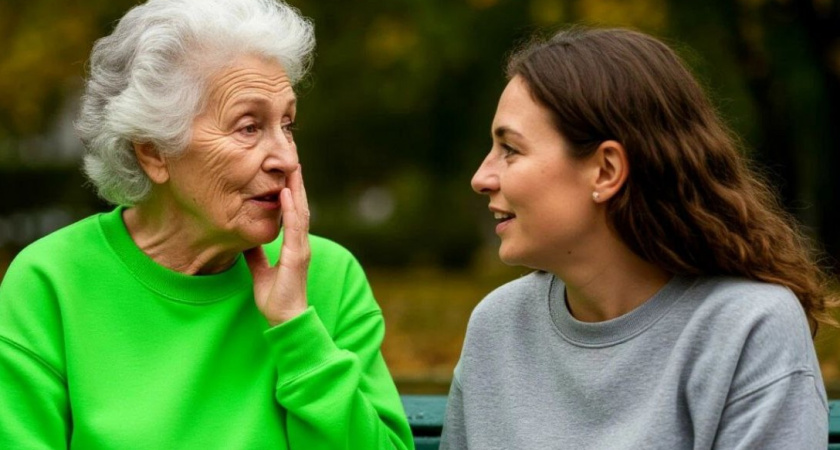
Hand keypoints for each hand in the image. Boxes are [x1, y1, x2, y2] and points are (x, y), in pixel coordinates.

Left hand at [245, 164, 310, 326]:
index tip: (287, 170)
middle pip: (300, 205)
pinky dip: (291, 209)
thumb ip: (257, 255)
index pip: (293, 211)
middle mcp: (300, 243)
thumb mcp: (261, 271)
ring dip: (297, 188)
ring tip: (293, 167)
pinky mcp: (297, 256)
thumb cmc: (276, 299)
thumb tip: (248, 241)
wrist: (285, 319)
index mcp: (293, 245)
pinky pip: (295, 228)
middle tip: (294, 158)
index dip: (291, 190)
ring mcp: (300, 248)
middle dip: (297, 181)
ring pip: (300, 211)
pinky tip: (286, 193)